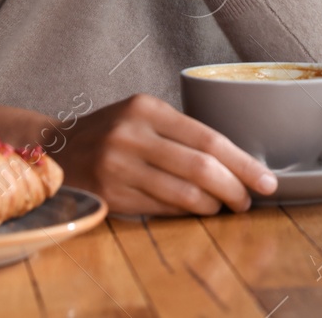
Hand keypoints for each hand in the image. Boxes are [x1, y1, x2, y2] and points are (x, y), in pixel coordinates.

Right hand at [52, 94, 276, 215]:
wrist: (55, 150)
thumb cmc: (111, 132)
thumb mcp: (141, 116)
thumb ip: (181, 132)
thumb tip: (235, 161)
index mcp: (147, 108)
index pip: (208, 138)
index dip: (243, 162)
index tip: (266, 179)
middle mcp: (132, 135)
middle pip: (201, 167)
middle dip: (235, 187)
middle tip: (250, 199)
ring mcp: (118, 167)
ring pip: (184, 193)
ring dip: (213, 205)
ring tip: (226, 206)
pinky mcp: (111, 196)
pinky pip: (162, 208)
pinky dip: (187, 212)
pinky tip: (197, 209)